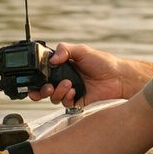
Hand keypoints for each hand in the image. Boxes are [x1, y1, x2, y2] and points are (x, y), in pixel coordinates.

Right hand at [28, 43, 152, 106]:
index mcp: (63, 68)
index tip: (34, 76)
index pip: (44, 73)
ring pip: (53, 97)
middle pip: (44, 88)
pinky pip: (64, 104)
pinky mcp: (77, 103)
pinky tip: (73, 91)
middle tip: (46, 87)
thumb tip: (51, 59)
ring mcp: (70, 92)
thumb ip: (64, 50)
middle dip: (39, 90)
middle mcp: (64, 81)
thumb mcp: (82, 50)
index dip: (37, 76)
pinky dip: (66, 97)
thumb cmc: (103, 63)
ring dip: (57, 91)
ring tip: (68, 84)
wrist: (118, 78)